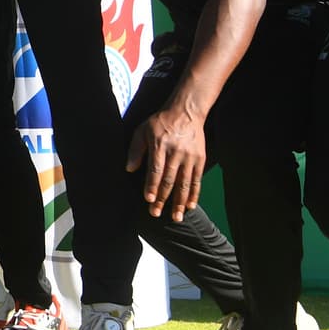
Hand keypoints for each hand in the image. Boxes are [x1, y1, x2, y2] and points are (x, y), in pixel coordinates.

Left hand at [125, 106, 208, 221]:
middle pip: (169, 180)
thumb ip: (135, 150)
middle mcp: (176, 153)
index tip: (148, 199)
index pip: (155, 170)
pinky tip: (189, 206)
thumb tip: (129, 169)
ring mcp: (189, 157)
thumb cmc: (160, 122)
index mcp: (160, 145)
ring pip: (184, 183)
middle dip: (162, 198)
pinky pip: (196, 180)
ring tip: (175, 217)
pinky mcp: (200, 159)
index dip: (152, 185)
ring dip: (179, 202)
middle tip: (155, 213)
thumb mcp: (142, 130)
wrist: (186, 112)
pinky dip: (194, 194)